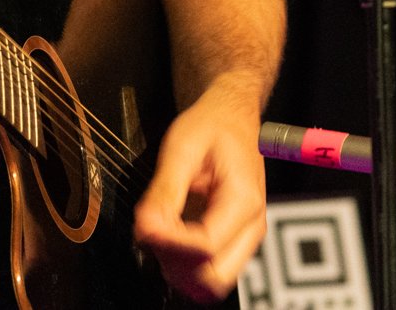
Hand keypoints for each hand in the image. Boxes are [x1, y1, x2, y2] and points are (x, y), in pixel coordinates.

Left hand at [134, 78, 269, 301]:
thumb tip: (146, 228)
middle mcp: (252, 226)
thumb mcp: (182, 147)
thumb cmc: (211, 126)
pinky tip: (167, 235)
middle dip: (176, 263)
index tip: (143, 227)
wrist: (232, 117)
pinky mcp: (234, 240)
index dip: (169, 244)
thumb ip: (165, 191)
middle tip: (150, 233)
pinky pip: (210, 267)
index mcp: (244, 200)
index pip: (206, 246)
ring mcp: (245, 237)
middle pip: (215, 275)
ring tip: (157, 230)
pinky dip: (185, 261)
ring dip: (179, 266)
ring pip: (213, 279)